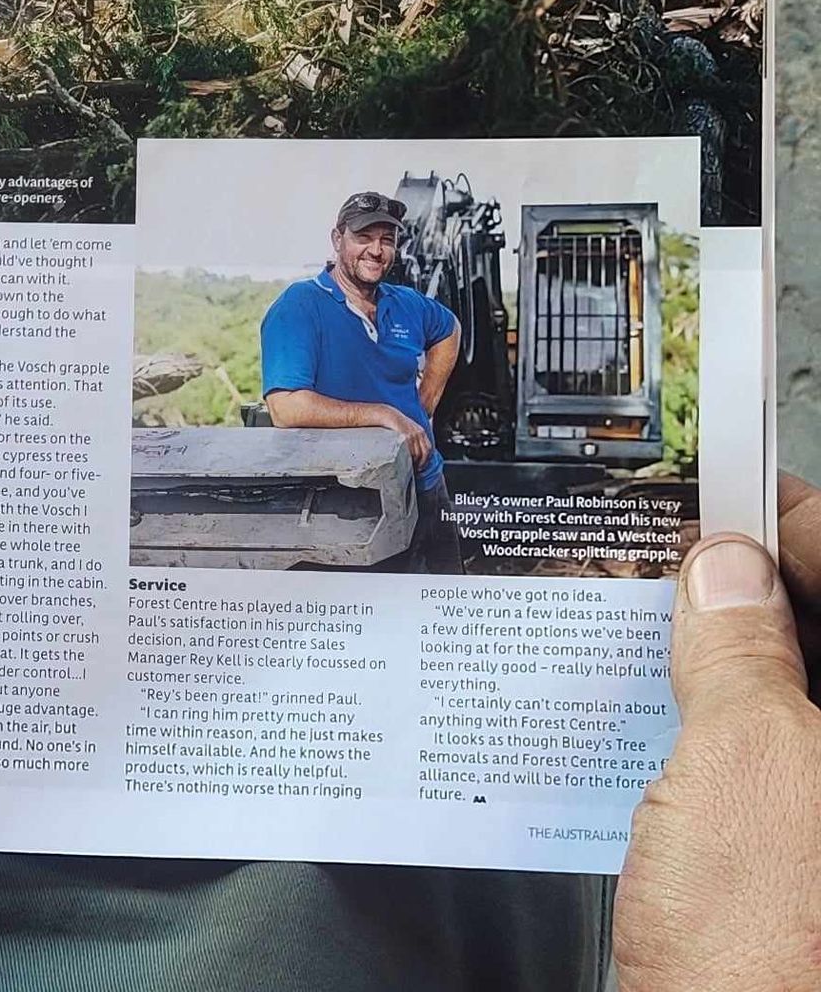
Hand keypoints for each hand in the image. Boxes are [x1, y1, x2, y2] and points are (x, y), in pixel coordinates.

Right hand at [376, 405, 430, 465]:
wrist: (388, 414)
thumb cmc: (395, 423)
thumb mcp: (407, 429)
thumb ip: (412, 438)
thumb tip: (412, 450)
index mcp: (421, 431)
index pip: (428, 448)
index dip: (426, 459)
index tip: (422, 466)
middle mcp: (419, 433)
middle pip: (425, 452)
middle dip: (422, 463)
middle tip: (417, 470)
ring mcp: (413, 434)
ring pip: (417, 453)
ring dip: (415, 462)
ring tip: (411, 468)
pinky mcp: (406, 436)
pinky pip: (410, 450)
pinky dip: (410, 458)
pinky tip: (406, 462)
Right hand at [614, 477, 820, 990]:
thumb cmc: (767, 969)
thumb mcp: (747, 770)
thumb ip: (742, 653)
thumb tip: (726, 570)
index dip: (795, 524)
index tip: (722, 488)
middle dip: (747, 589)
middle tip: (660, 547)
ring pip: (792, 709)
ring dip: (719, 660)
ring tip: (633, 621)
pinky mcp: (798, 880)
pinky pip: (764, 773)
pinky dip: (707, 732)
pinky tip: (644, 717)